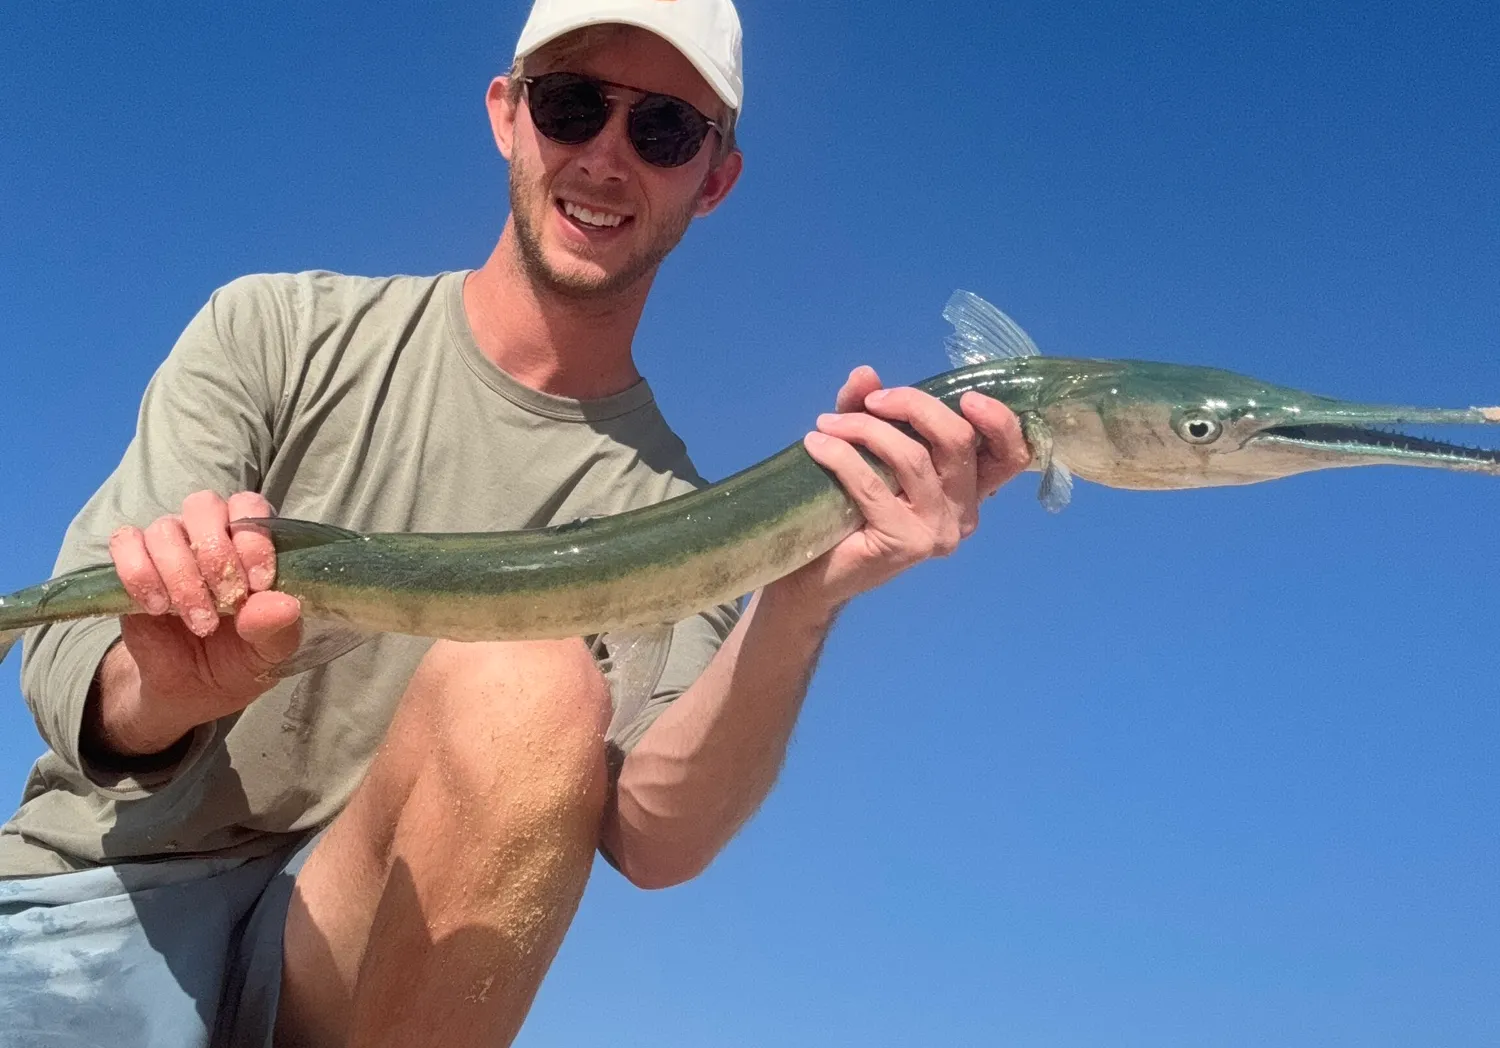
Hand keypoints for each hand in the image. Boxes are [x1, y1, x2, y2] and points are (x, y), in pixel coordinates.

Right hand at [96, 490, 301, 755]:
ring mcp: (169, 545)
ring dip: (182, 578)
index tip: (259, 585)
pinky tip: (156, 608)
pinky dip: (140, 574)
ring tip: (199, 622)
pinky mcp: (133, 564)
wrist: (191, 687)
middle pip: (203, 505)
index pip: (249, 507)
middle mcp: (209, 532)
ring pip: (164, 530)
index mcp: (251, 539)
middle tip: (228, 601)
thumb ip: (278, 628)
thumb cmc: (240, 656)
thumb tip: (283, 605)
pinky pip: (125, 543)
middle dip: (216, 555)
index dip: (253, 540)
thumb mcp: (270, 652)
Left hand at [775, 366, 1029, 612]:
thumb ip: (871, 410)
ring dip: (865, 429)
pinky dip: (841, 457)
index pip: (1011, 456)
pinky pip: (873, 485)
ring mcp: (938, 531)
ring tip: (828, 424)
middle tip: (869, 401)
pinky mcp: (907, 544)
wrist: (815, 573)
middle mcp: (964, 512)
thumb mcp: (864, 447)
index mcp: (968, 488)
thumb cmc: (847, 508)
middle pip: (959, 441)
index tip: (966, 397)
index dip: (1000, 421)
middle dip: (913, 405)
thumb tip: (865, 374)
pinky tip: (816, 446)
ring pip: (914, 458)